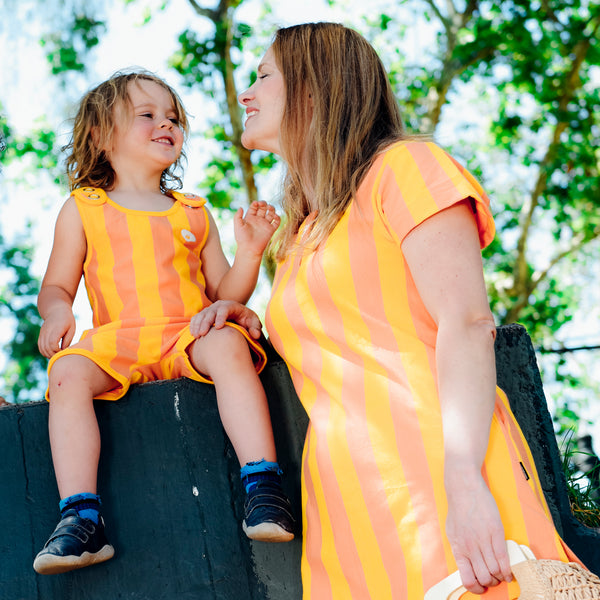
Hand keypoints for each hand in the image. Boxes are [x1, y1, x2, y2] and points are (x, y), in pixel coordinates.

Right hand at [38, 306, 75, 357]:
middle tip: (61, 356)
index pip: (52, 344)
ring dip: (49, 355)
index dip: (58, 351)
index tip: (64, 351)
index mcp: (56, 330)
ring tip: (57, 355)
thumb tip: (63, 351)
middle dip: (54, 355)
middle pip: (46, 348)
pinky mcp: (41, 335)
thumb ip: (67, 340)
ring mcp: (42, 334)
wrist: (56, 310)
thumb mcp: (71, 329)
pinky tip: (52, 353)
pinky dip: (45, 352)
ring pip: (42, 349)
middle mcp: (47, 332)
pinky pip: (40, 346)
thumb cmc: (67, 319)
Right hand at [190, 300, 262, 339]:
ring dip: (198, 324)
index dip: (221, 317)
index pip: (225, 309)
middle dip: (206, 322)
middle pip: (211, 312)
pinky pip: (196, 318)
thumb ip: (256, 327)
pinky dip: (193, 325)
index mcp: (232, 305)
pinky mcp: (204, 315)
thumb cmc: (247, 320)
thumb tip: (256, 335)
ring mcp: (211, 309)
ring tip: (196, 336)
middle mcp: (220, 305)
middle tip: (203, 333)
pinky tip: (193, 334)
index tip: (218, 327)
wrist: (239, 318)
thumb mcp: (254, 322)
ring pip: (202, 315)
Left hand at [233, 201, 279, 255]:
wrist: (249, 249)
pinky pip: (277, 222)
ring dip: (272, 208)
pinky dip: (278, 217)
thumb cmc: (242, 239)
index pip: (254, 207)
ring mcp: (265, 224)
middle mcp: (258, 220)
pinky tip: (275, 216)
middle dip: (264, 204)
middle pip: (263, 208)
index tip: (256, 203)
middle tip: (263, 204)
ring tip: (270, 208)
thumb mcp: (238, 226)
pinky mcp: (271, 230)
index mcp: (250, 218)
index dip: (256, 203)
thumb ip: (237, 216)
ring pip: (271, 213)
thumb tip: (241, 207)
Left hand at [445, 474, 512, 593]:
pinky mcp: (496, 532)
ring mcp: (483, 540)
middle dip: (491, 583)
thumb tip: (467, 564)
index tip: (481, 587)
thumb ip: (460, 549)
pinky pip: (504, 558)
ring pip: (495, 571)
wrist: (464, 489)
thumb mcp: (453, 532)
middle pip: (484, 578)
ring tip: (502, 575)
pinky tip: (509, 572)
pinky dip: (508, 569)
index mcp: (458, 548)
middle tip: (494, 579)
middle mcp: (470, 547)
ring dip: (500, 577)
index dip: (476, 588)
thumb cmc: (458, 509)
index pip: (466, 579)